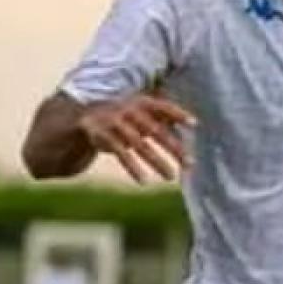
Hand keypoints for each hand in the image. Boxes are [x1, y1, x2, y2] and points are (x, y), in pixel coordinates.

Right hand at [77, 93, 195, 183]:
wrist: (87, 115)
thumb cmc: (126, 113)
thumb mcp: (143, 109)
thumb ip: (164, 116)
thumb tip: (193, 123)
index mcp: (142, 102)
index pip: (163, 107)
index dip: (178, 114)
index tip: (195, 124)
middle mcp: (130, 111)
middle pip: (156, 131)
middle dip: (174, 148)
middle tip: (190, 163)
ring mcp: (117, 124)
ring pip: (141, 146)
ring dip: (157, 162)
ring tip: (171, 177)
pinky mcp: (105, 138)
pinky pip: (122, 155)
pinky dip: (133, 168)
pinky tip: (144, 181)